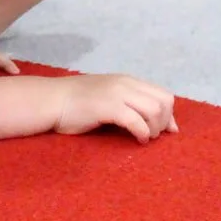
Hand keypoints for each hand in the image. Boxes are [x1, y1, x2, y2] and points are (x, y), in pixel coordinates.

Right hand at [55, 74, 177, 143]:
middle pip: (164, 102)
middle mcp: (126, 84)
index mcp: (127, 81)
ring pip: (154, 110)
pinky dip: (142, 133)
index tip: (164, 130)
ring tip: (144, 137)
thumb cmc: (78, 104)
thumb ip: (131, 105)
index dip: (168, 115)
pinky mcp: (108, 107)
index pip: (164, 94)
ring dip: (154, 128)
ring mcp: (117, 93)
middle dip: (163, 122)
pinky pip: (136, 121)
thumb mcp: (109, 97)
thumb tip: (160, 123)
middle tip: (152, 135)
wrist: (52, 100)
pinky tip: (138, 139)